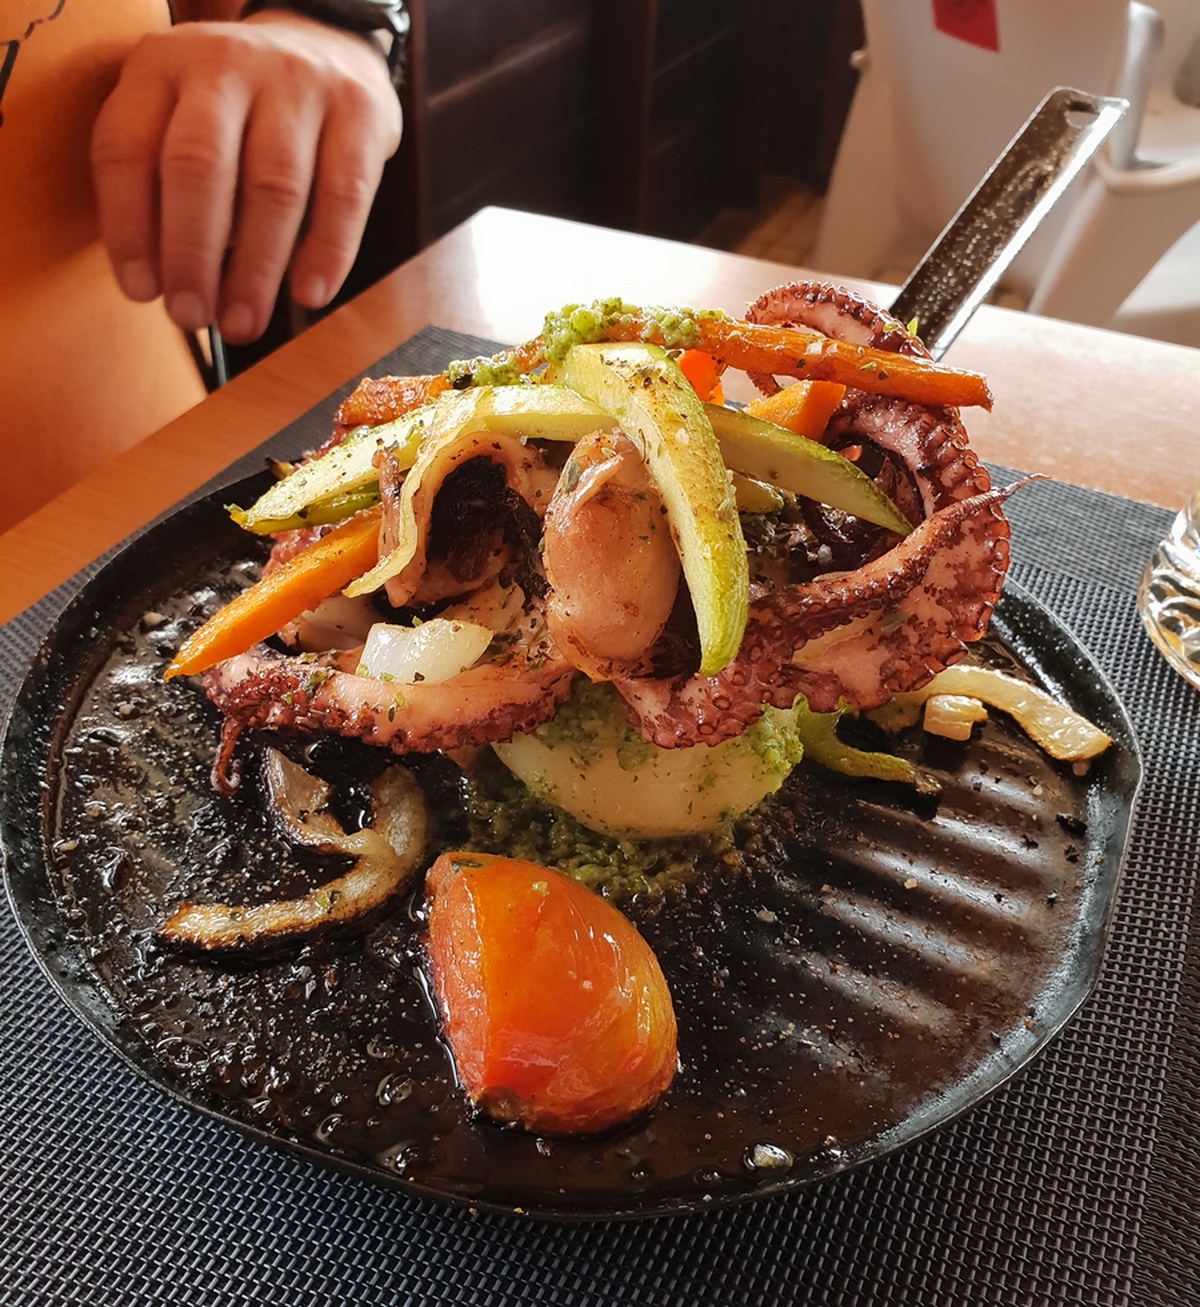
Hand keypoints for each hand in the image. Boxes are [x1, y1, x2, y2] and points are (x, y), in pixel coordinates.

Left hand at [91, 14, 402, 343]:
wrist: (328, 48)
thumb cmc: (244, 114)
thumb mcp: (182, 121)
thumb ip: (164, 188)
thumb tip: (166, 287)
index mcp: (161, 66)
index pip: (128, 148)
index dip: (129, 228)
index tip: (142, 292)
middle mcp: (225, 64)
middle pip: (199, 166)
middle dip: (192, 255)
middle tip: (193, 316)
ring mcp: (297, 83)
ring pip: (273, 186)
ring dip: (256, 269)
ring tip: (244, 323)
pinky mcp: (359, 110)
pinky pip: (343, 193)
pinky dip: (327, 251)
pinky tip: (309, 293)